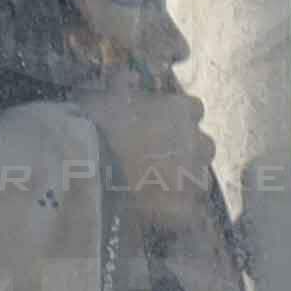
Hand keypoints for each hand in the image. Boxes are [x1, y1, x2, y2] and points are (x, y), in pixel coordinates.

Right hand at [88, 71, 247, 290]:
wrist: (87, 170)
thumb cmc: (93, 126)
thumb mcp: (102, 93)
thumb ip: (121, 82)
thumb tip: (129, 75)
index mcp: (180, 110)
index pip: (193, 109)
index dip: (176, 118)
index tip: (160, 125)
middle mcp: (194, 140)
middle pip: (202, 145)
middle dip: (185, 150)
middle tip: (157, 159)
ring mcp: (191, 176)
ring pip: (198, 177)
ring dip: (182, 180)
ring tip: (157, 189)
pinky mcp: (183, 208)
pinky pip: (188, 212)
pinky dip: (176, 213)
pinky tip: (158, 215)